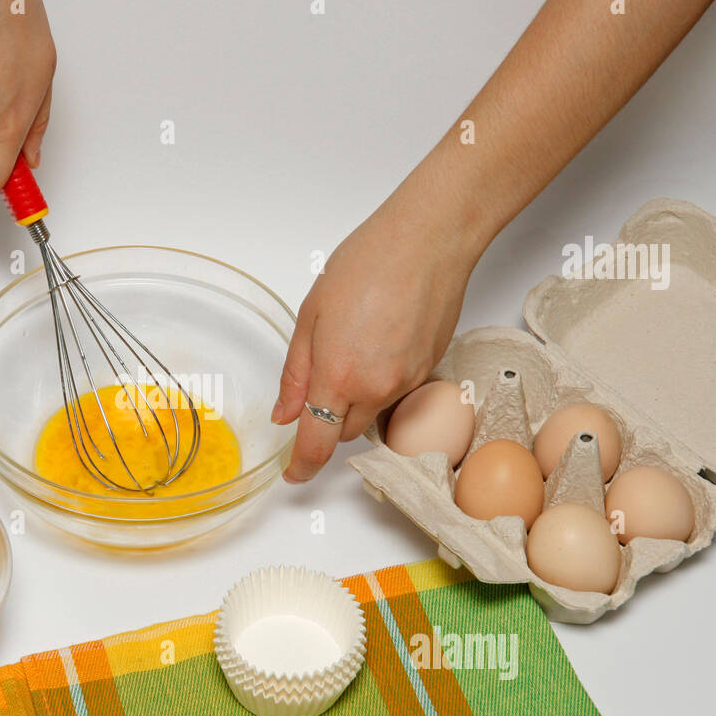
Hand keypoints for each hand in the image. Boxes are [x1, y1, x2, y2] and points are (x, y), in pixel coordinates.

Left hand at [272, 183, 480, 482]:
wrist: (429, 240)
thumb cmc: (368, 263)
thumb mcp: (311, 316)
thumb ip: (296, 374)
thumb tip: (285, 414)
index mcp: (339, 376)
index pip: (318, 444)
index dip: (303, 467)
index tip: (293, 476)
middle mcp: (376, 388)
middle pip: (344, 432)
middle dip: (326, 421)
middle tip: (319, 381)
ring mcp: (408, 382)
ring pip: (373, 413)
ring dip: (356, 399)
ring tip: (353, 345)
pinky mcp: (430, 369)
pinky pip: (397, 392)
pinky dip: (382, 381)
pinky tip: (379, 340)